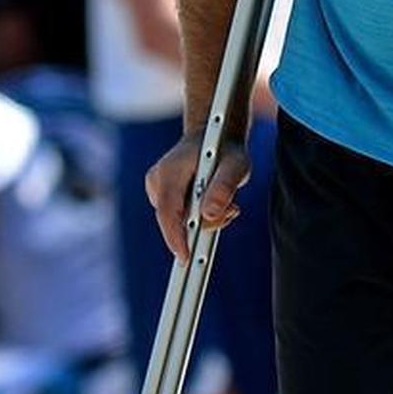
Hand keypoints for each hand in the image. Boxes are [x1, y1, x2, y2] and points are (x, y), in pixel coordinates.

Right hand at [145, 130, 251, 262]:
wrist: (214, 136)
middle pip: (174, 219)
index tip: (185, 258)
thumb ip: (224, 187)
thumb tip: (208, 215)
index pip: (168, 211)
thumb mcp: (235, 164)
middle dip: (201, 227)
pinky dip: (198, 217)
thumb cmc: (226, 149)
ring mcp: (157, 187)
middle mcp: (157, 180)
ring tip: (229, 204)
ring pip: (178, 220)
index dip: (175, 237)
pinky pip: (179, 217)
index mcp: (170, 170)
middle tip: (232, 212)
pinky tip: (215, 204)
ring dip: (204, 221)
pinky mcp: (162, 195)